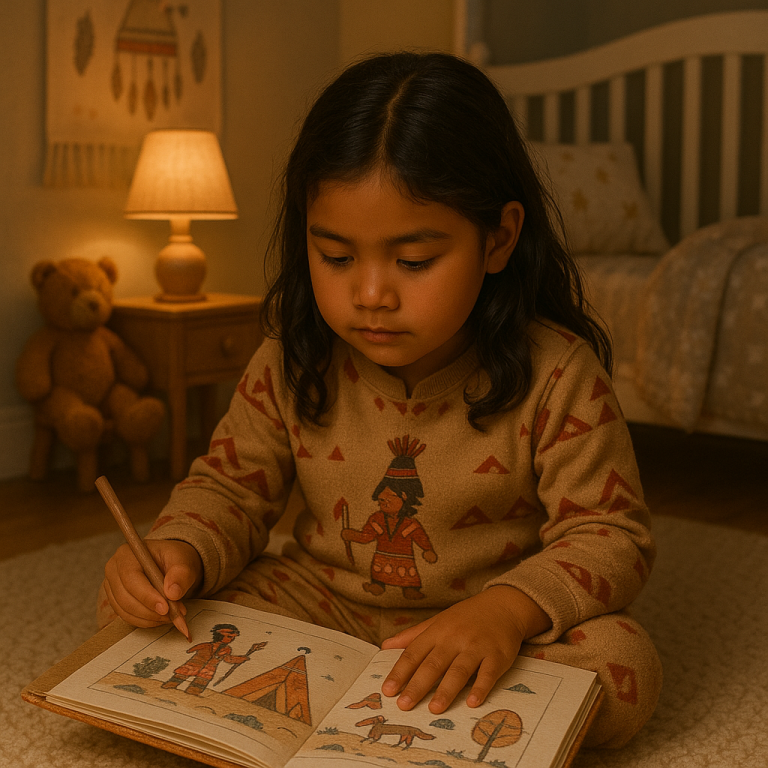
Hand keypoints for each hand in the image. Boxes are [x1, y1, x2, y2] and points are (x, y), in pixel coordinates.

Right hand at [102, 540, 202, 628]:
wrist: (171, 563)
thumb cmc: (174, 558)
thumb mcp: (183, 560)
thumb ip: (180, 574)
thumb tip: (172, 593)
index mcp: (127, 553)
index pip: (131, 579)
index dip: (147, 596)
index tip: (165, 608)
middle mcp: (114, 569)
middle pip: (125, 598)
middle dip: (150, 611)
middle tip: (173, 615)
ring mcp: (112, 586)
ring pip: (125, 611)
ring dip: (149, 618)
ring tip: (172, 616)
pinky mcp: (116, 600)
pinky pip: (127, 616)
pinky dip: (145, 621)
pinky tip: (161, 618)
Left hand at [380, 586, 550, 713]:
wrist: (503, 605)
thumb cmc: (466, 617)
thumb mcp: (438, 621)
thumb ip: (412, 636)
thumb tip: (385, 646)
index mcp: (437, 631)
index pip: (414, 653)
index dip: (400, 672)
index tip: (388, 690)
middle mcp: (455, 638)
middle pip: (434, 664)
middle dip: (418, 685)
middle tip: (404, 705)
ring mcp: (476, 646)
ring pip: (459, 670)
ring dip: (446, 690)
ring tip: (434, 709)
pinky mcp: (497, 655)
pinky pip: (488, 673)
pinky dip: (481, 687)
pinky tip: (473, 702)